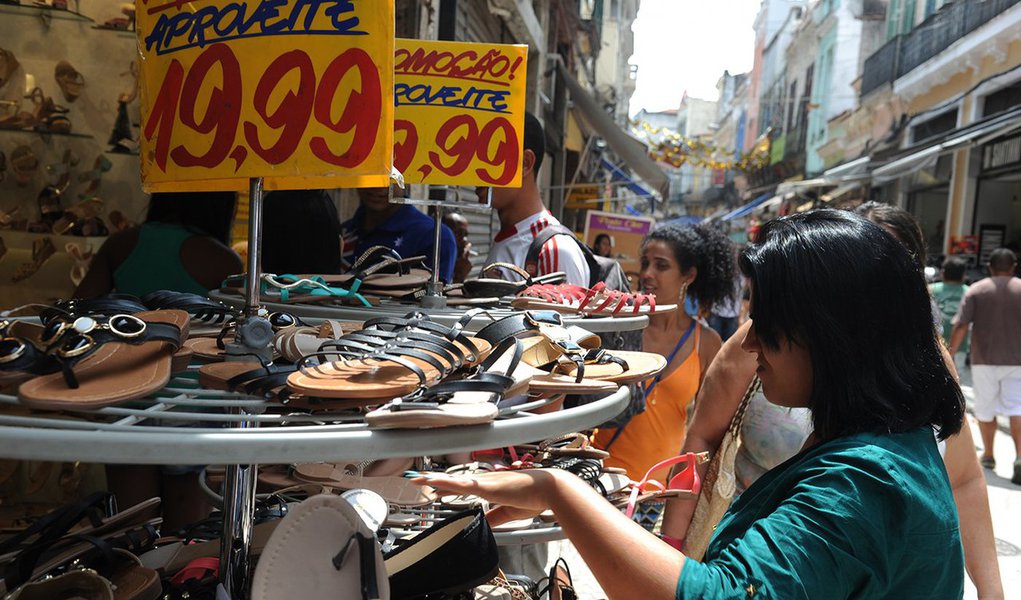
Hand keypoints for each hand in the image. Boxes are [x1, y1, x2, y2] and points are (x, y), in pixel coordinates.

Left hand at [411, 469, 560, 524]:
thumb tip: (485, 525)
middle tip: (417, 480)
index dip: (447, 486)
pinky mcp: (489, 486)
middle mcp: (486, 480)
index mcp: (491, 486)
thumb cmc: (534, 497)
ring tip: (418, 479)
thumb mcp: (510, 511)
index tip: (434, 488)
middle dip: (435, 481)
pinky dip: (448, 483)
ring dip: (436, 480)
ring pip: (455, 479)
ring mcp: (486, 482)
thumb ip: (496, 517)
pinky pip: (463, 484)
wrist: (549, 489)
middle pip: (454, 480)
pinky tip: (436, 483)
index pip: (463, 485)